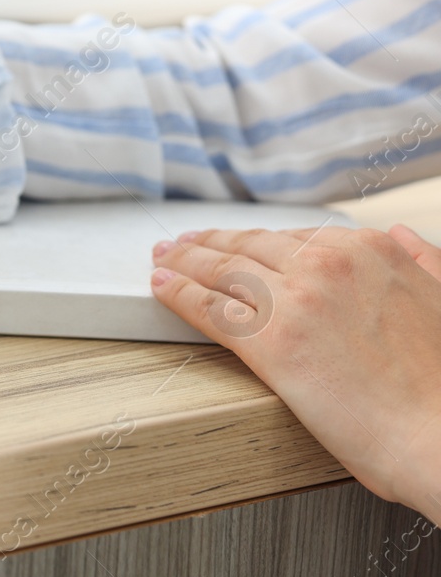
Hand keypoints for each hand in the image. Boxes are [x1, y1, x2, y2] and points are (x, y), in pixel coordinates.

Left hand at [152, 224, 440, 520]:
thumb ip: (420, 260)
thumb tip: (398, 234)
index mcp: (370, 251)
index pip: (293, 237)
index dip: (255, 240)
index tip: (237, 241)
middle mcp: (328, 264)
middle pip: (249, 247)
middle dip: (210, 244)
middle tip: (183, 244)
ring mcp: (295, 300)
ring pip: (222, 270)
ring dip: (184, 261)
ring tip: (163, 259)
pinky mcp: (269, 342)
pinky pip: (208, 307)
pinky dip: (177, 292)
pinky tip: (161, 286)